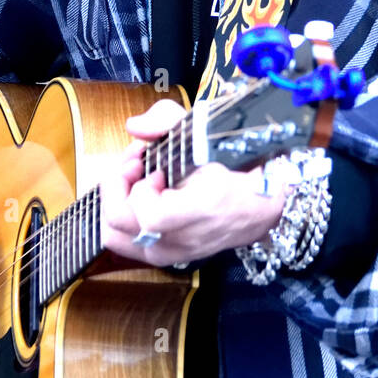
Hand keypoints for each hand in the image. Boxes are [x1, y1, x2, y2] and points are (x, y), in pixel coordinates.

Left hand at [100, 100, 284, 266]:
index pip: (147, 216)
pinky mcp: (168, 257)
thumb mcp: (207, 132)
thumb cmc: (237, 166)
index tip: (153, 164)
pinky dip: (126, 216)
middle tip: (134, 164)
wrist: (262, 203)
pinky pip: (128, 242)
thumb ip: (168, 120)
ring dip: (117, 201)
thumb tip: (135, 127)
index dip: (139, 185)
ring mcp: (172, 254)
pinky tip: (144, 196)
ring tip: (135, 180)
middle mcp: (181, 240)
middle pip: (118, 226)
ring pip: (116, 237)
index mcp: (198, 211)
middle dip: (116, 186)